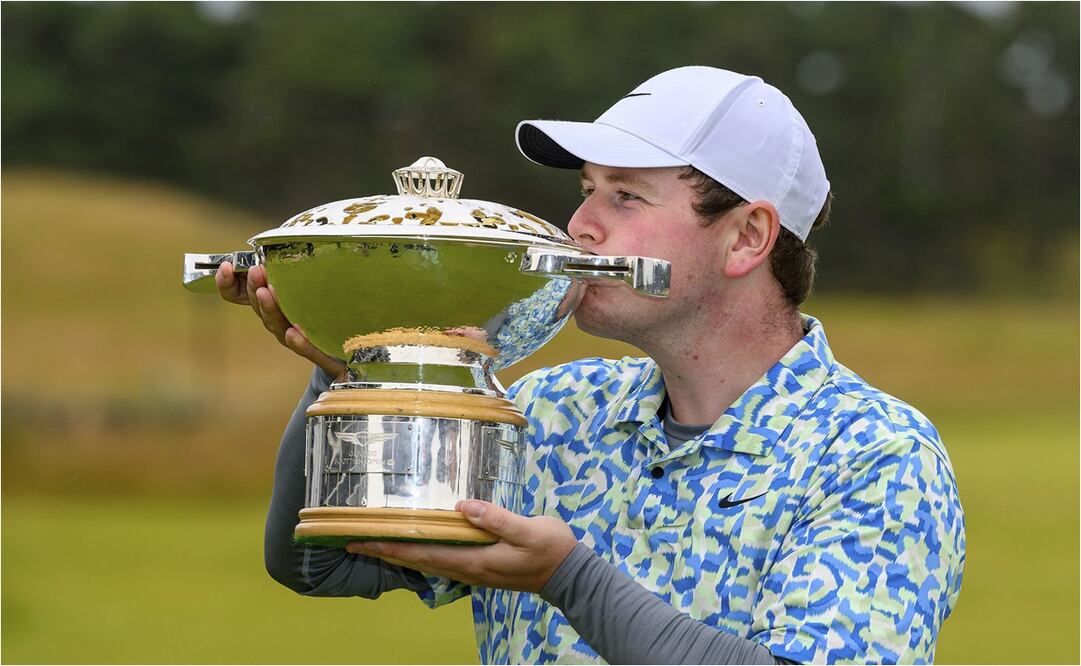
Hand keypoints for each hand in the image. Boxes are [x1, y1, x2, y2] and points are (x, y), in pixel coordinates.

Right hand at [215, 261, 346, 379]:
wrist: (354, 343)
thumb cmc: (326, 303)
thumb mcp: (310, 278)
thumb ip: (294, 264)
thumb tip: (287, 236)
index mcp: (273, 302)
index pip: (239, 295)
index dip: (227, 284)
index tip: (226, 267)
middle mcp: (279, 320)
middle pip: (259, 307)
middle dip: (254, 288)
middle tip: (256, 271)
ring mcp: (296, 338)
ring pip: (277, 326)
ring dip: (270, 309)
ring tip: (267, 292)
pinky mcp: (318, 351)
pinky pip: (305, 349)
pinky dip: (298, 342)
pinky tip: (293, 332)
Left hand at [346, 500, 577, 593]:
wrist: (571, 575)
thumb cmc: (550, 549)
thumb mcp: (527, 529)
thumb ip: (494, 518)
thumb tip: (461, 506)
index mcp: (474, 561)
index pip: (422, 555)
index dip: (390, 548)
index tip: (361, 542)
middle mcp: (468, 570)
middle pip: (418, 561)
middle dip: (387, 551)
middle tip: (356, 542)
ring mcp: (475, 571)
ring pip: (429, 563)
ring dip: (403, 554)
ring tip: (379, 543)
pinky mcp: (483, 567)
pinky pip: (443, 561)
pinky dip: (424, 554)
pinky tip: (421, 546)